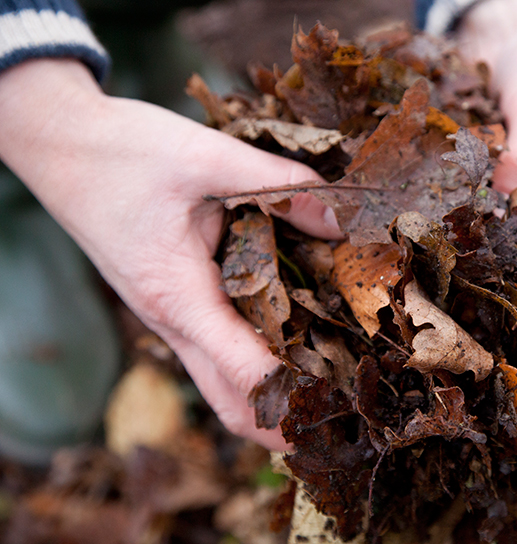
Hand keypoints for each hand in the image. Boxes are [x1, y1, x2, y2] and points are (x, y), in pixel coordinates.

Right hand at [0, 59, 341, 449]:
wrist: (60, 144)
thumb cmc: (122, 152)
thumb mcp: (207, 157)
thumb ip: (280, 185)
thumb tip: (341, 216)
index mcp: (178, 295)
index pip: (244, 371)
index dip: (294, 395)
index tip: (345, 401)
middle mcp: (171, 319)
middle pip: (229, 402)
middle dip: (282, 425)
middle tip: (340, 424)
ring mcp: (167, 316)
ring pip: (219, 383)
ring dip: (268, 400)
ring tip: (326, 397)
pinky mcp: (170, 302)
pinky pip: (213, 352)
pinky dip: (252, 367)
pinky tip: (291, 346)